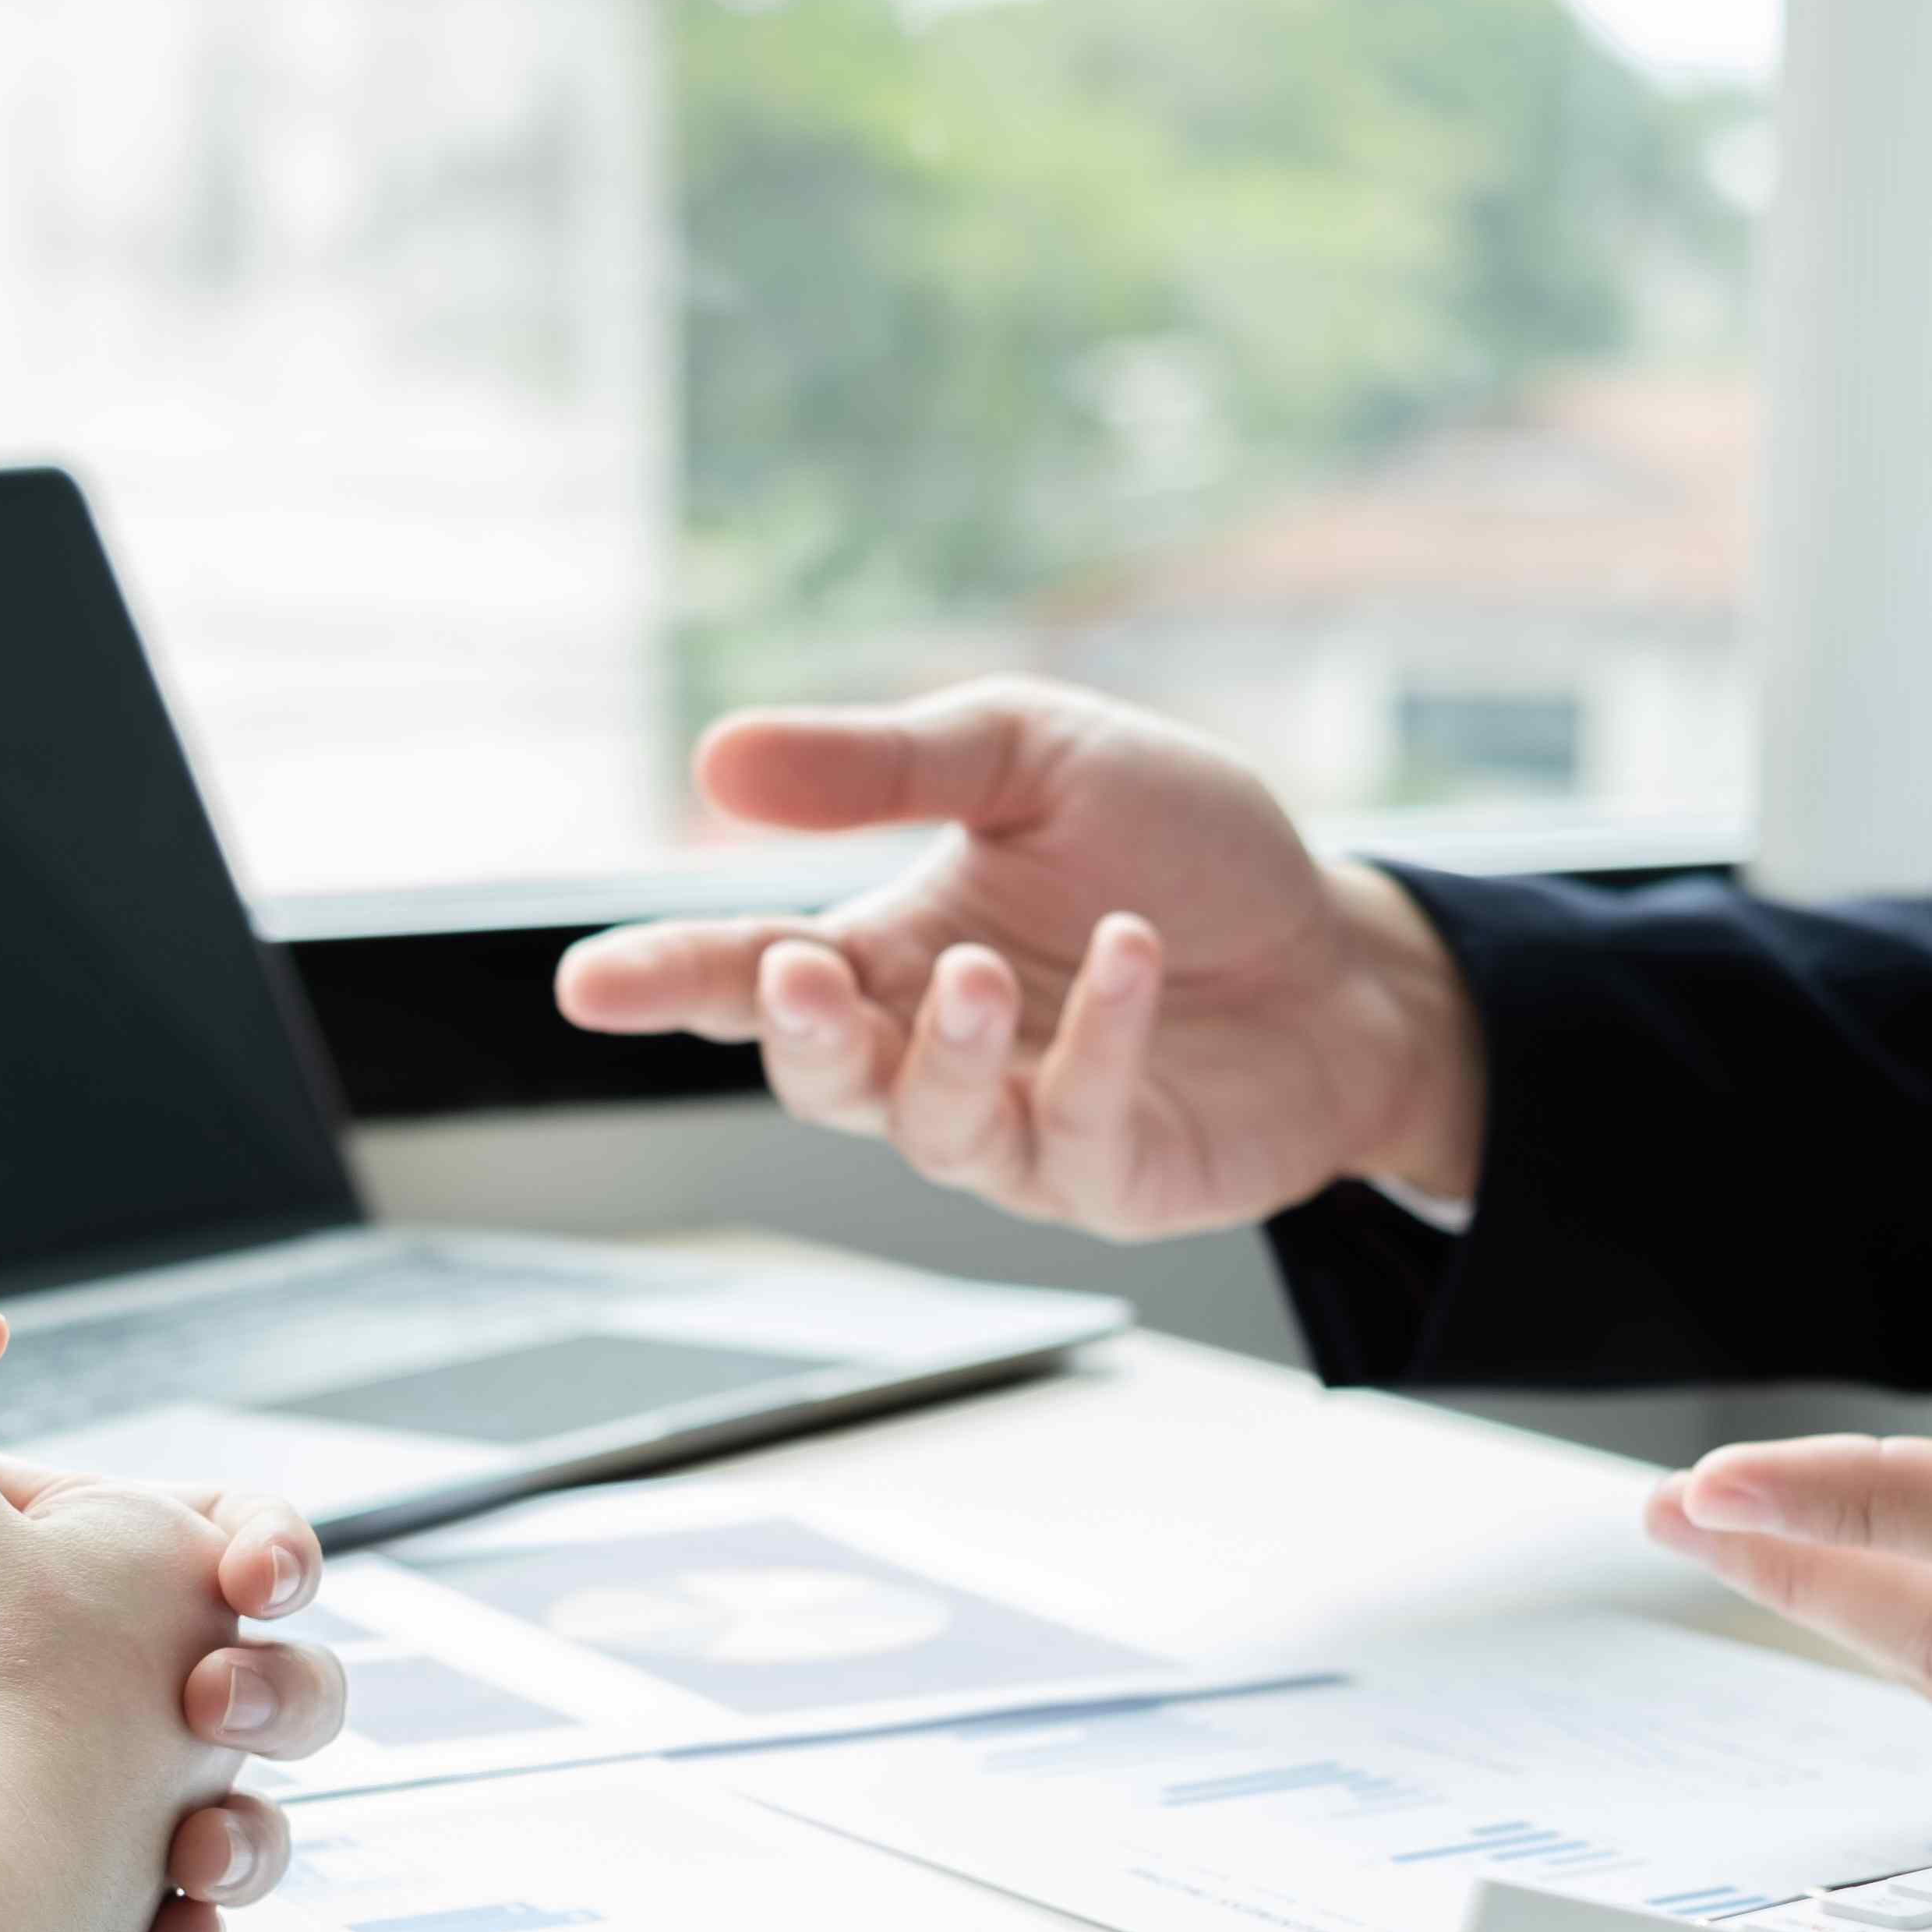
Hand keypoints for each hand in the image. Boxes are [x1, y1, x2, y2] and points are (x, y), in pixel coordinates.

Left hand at [0, 1273, 324, 1931]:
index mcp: (52, 1539)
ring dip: (226, 1839)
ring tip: (186, 1856)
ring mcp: (54, 1797)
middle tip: (206, 1711)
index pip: (228, 1534)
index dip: (277, 1549)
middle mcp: (78, 1668)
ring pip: (227, 1825)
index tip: (250, 1579)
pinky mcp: (11, 1909)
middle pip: (257, 1688)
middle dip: (261, 1699)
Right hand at [551, 677, 1483, 1232]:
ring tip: (977, 969)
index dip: (667, 981)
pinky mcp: (1115, 1176)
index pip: (746, 973)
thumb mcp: (1028, 755)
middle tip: (795, 974)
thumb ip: (884, 764)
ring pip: (931, 1128)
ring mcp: (1022, 1130)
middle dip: (793, 1032)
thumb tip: (716, 760)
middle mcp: (933, 1052)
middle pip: (816, 1073)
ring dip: (940, 1052)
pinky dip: (1097, 1043)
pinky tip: (1135, 959)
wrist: (1343, 942)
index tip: (588, 984)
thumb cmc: (1179, 850)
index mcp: (888, 950)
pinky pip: (1077, 1130)